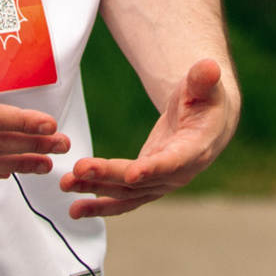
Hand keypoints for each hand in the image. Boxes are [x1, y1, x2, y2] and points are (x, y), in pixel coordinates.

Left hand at [60, 58, 237, 217]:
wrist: (207, 123)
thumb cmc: (206, 100)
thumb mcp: (206, 85)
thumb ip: (204, 78)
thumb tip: (209, 67)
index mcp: (196, 150)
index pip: (173, 162)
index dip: (153, 169)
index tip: (131, 173)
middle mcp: (178, 173)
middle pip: (139, 180)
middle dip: (108, 175)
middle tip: (79, 169)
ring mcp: (161, 182)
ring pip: (126, 193)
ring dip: (95, 190)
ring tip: (66, 186)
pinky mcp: (146, 185)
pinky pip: (122, 198)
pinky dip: (99, 204)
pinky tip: (76, 208)